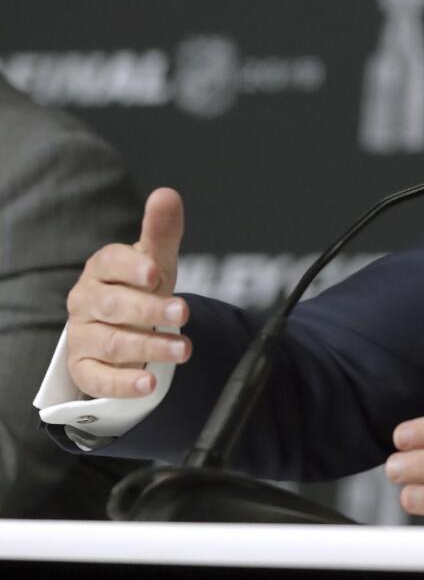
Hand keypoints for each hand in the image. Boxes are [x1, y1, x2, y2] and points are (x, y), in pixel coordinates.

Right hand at [65, 187, 191, 397]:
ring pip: (111, 343)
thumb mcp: (154, 261)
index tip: (156, 274)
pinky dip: (124, 384)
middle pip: (113, 306)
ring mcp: (82, 337)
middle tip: (183, 313)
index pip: (109, 263)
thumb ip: (161, 231)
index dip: (131, 268)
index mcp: (101, 271)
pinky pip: (99, 379)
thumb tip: (167, 194)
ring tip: (183, 350)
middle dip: (149, 310)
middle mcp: (86, 302)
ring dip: (148, 348)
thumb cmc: (139, 289)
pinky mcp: (84, 370)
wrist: (122, 329)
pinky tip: (149, 385)